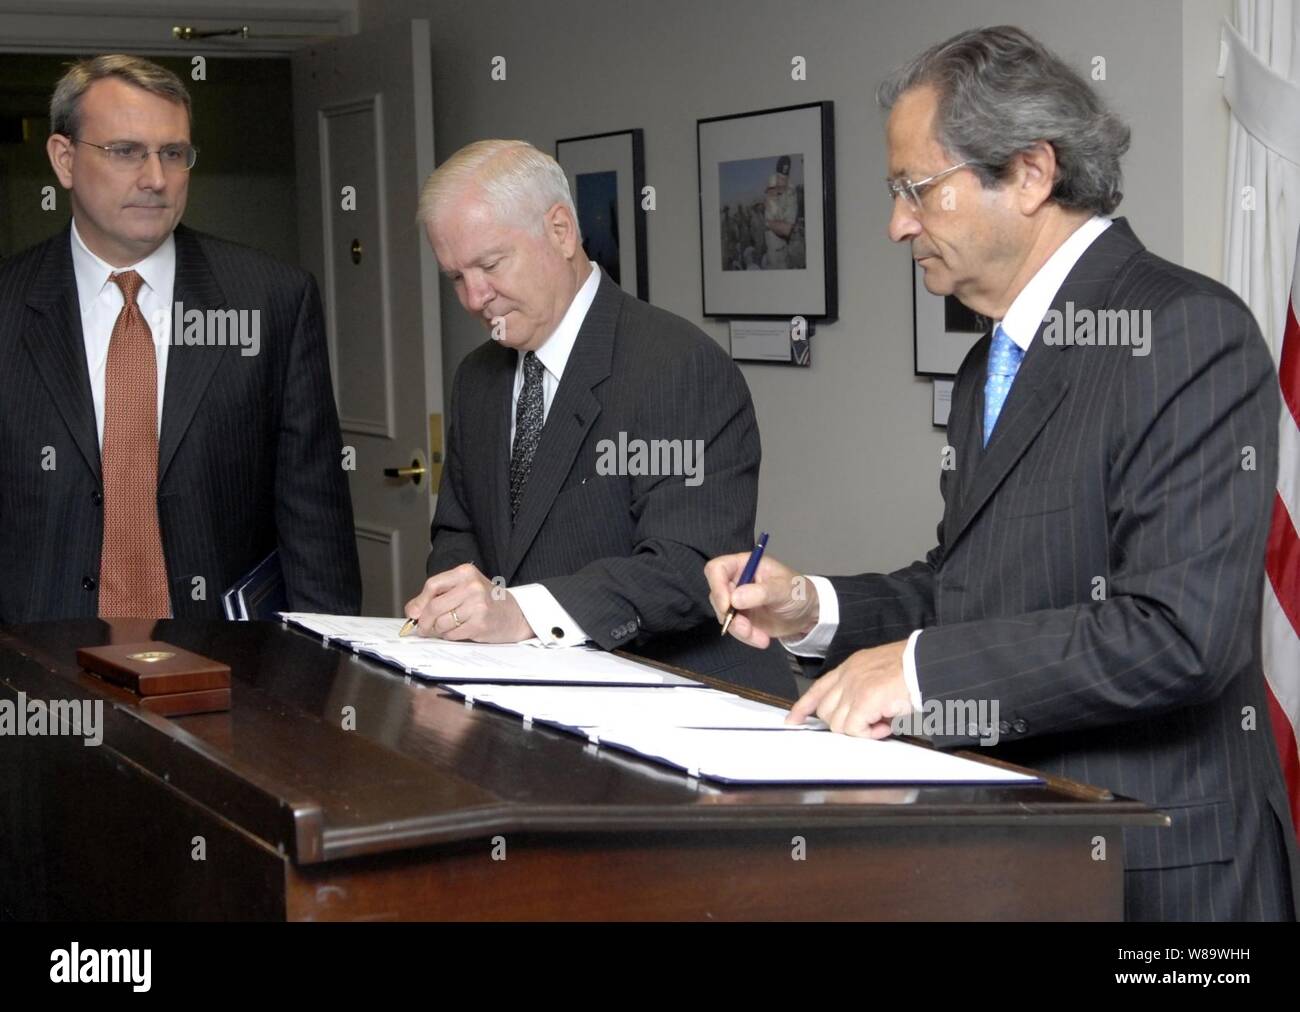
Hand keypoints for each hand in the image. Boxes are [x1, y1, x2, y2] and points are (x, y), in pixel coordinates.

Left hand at [403, 563, 534, 642]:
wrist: (516, 615)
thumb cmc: (488, 602)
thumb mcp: (464, 590)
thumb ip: (438, 596)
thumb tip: (413, 610)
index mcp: (465, 573)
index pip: (432, 585)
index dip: (420, 602)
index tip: (415, 613)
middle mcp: (472, 586)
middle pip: (434, 606)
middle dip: (425, 622)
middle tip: (424, 628)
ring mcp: (477, 605)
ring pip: (441, 623)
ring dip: (439, 630)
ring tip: (449, 628)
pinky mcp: (480, 623)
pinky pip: (452, 634)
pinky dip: (451, 636)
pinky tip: (461, 631)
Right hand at [703, 552, 819, 648]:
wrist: (808, 614)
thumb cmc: (797, 592)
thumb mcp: (783, 589)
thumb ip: (760, 592)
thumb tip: (734, 599)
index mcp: (744, 565)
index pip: (717, 568)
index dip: (717, 586)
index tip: (727, 606)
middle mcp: (737, 580)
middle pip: (717, 594)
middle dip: (729, 615)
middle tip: (746, 628)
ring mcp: (737, 600)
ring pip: (724, 615)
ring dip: (739, 630)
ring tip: (761, 638)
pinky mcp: (741, 617)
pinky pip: (734, 628)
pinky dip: (746, 637)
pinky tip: (763, 640)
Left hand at [786, 640, 910, 736]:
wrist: (928, 664)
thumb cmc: (912, 669)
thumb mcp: (879, 675)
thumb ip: (863, 690)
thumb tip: (859, 716)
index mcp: (850, 667)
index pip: (819, 688)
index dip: (803, 707)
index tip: (794, 720)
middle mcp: (848, 675)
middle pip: (826, 711)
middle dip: (844, 724)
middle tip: (871, 722)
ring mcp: (854, 687)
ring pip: (838, 724)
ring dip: (860, 730)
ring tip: (883, 722)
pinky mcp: (865, 700)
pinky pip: (854, 729)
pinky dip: (870, 734)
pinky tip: (886, 725)